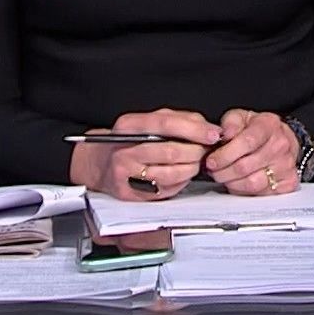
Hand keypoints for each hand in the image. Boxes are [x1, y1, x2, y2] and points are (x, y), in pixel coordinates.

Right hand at [69, 108, 218, 199]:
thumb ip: (178, 120)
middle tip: (205, 151)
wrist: (99, 164)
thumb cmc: (129, 141)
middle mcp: (125, 149)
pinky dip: (180, 182)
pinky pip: (166, 190)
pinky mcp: (131, 194)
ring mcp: (126, 174)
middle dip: (197, 152)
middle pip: (172, 151)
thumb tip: (207, 128)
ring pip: (171, 173)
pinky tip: (180, 175)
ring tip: (194, 163)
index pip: (166, 123)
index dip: (194, 129)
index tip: (214, 134)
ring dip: (191, 169)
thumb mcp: (148, 122)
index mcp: (129, 125)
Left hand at [202, 109, 300, 194]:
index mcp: (269, 125)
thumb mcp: (241, 117)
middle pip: (245, 166)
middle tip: (213, 171)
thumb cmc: (258, 129)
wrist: (282, 139)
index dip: (225, 155)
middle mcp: (281, 145)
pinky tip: (239, 182)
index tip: (211, 161)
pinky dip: (245, 191)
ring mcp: (286, 165)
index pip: (247, 142)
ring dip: (231, 183)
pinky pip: (260, 193)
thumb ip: (230, 123)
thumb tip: (225, 134)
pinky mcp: (288, 182)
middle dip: (223, 172)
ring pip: (252, 183)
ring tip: (224, 176)